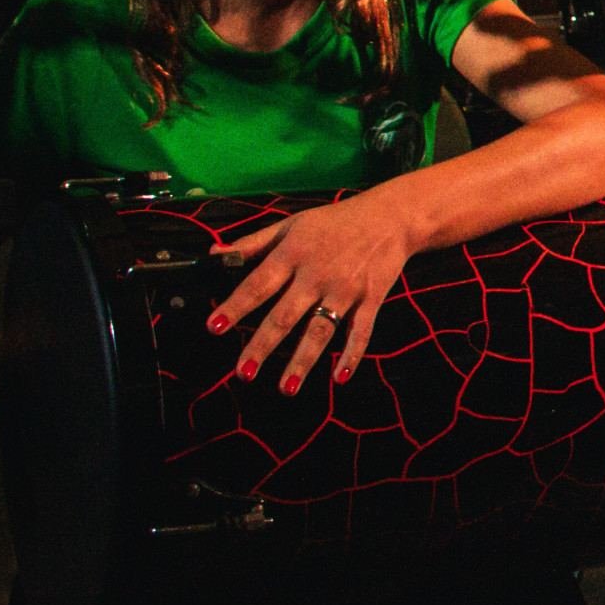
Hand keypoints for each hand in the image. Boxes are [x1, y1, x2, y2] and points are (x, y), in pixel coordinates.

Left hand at [210, 186, 421, 393]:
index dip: (236, 306)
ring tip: (286, 387)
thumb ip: (253, 243)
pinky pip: (361, 330)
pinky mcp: (372, 297)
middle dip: (263, 345)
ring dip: (303, 359)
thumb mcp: (291, 225)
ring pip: (321, 329)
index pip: (258, 284)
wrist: (390, 216)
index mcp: (293, 254)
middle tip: (243, 372)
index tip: (214, 328)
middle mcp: (318, 274)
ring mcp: (346, 288)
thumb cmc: (334, 222)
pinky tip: (340, 376)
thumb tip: (215, 255)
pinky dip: (353, 354)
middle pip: (285, 315)